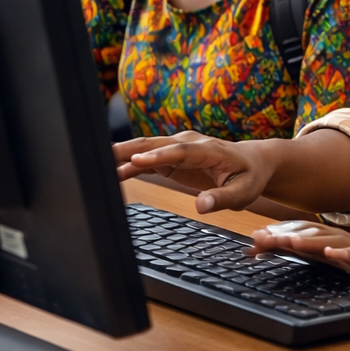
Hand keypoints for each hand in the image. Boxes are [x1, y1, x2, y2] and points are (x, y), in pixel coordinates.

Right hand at [114, 132, 275, 212]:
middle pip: (156, 144)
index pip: (181, 151)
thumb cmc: (249, 177)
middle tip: (102, 156)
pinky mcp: (171, 158)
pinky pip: (147, 159)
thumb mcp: (243, 192)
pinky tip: (112, 172)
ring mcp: (178, 149)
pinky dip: (129, 164)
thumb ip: (222, 199)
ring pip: (147, 149)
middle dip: (129, 149)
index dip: (159, 155)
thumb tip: (202, 206)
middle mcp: (190, 144)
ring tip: (97, 164)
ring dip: (123, 155)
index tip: (137, 160)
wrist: (252, 162)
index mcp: (209, 150)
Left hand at [250, 221, 349, 289]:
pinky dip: (342, 254)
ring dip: (308, 241)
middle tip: (260, 239)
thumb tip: (266, 249)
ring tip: (289, 242)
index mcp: (325, 241)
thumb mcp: (328, 260)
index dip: (275, 235)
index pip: (297, 233)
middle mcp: (336, 241)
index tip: (252, 240)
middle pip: (308, 234)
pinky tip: (331, 254)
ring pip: (328, 242)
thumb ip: (301, 253)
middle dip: (284, 236)